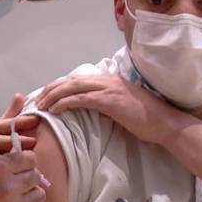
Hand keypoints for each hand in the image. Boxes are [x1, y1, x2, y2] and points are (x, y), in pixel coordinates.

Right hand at [0, 150, 45, 201]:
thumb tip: (19, 155)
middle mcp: (8, 184)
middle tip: (19, 177)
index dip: (25, 159)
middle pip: (36, 174)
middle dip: (29, 174)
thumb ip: (0, 158)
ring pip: (38, 192)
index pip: (29, 157)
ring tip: (19, 191)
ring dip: (31, 190)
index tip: (20, 162)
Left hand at [35, 74, 176, 144]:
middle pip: (70, 80)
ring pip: (73, 86)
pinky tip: (54, 110)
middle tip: (37, 101)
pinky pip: (81, 99)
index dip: (58, 86)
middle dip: (51, 89)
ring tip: (41, 106)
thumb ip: (103, 104)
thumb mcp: (120, 108)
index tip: (45, 96)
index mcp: (109, 80)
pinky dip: (65, 103)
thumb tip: (87, 110)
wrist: (164, 123)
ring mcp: (109, 88)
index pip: (77, 79)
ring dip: (53, 96)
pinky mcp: (110, 100)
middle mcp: (107, 79)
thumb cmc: (144, 119)